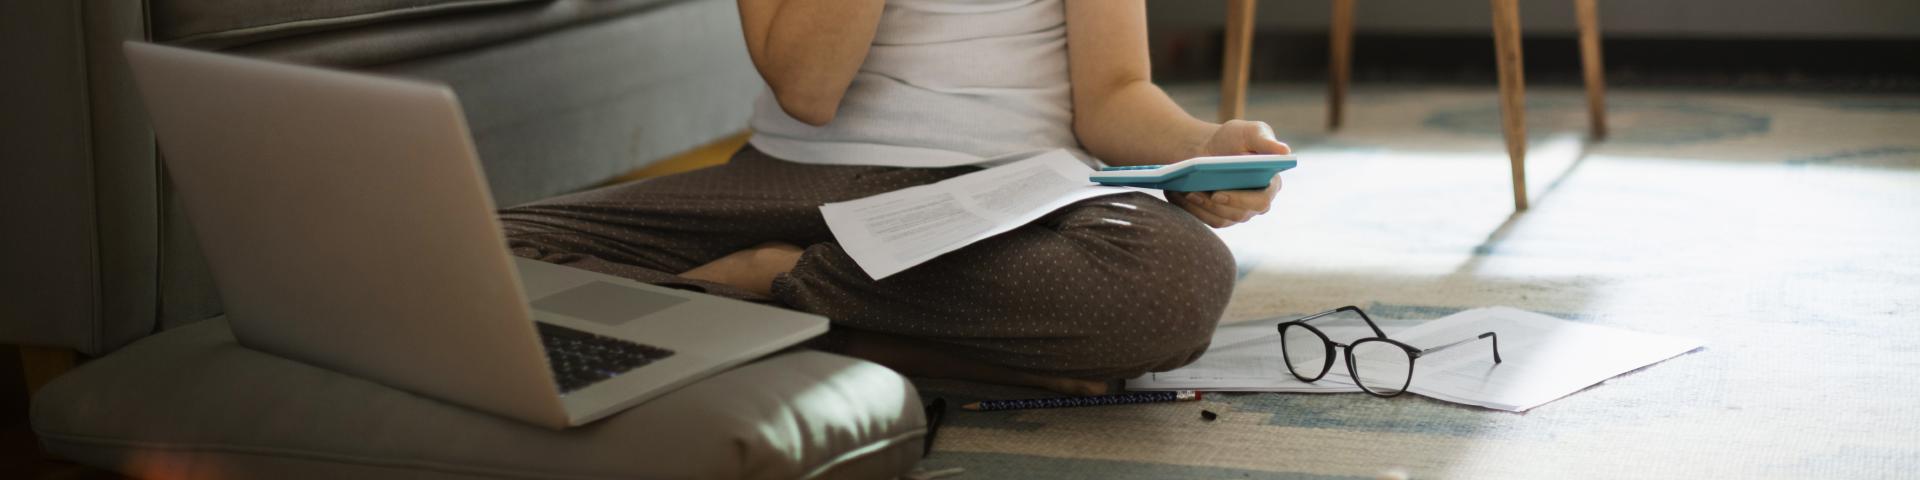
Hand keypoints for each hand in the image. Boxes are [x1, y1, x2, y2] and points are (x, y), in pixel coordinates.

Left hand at [1167, 120, 1290, 227]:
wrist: (1206, 148)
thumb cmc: (1232, 138)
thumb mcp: (1249, 132)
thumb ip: (1265, 140)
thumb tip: (1284, 152)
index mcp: (1270, 184)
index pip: (1261, 200)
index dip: (1240, 201)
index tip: (1218, 194)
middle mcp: (1257, 203)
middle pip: (1239, 214)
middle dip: (1214, 205)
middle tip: (1194, 193)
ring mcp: (1238, 213)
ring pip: (1221, 218)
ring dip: (1199, 207)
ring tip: (1182, 191)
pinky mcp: (1220, 217)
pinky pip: (1205, 220)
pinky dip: (1190, 209)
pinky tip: (1176, 194)